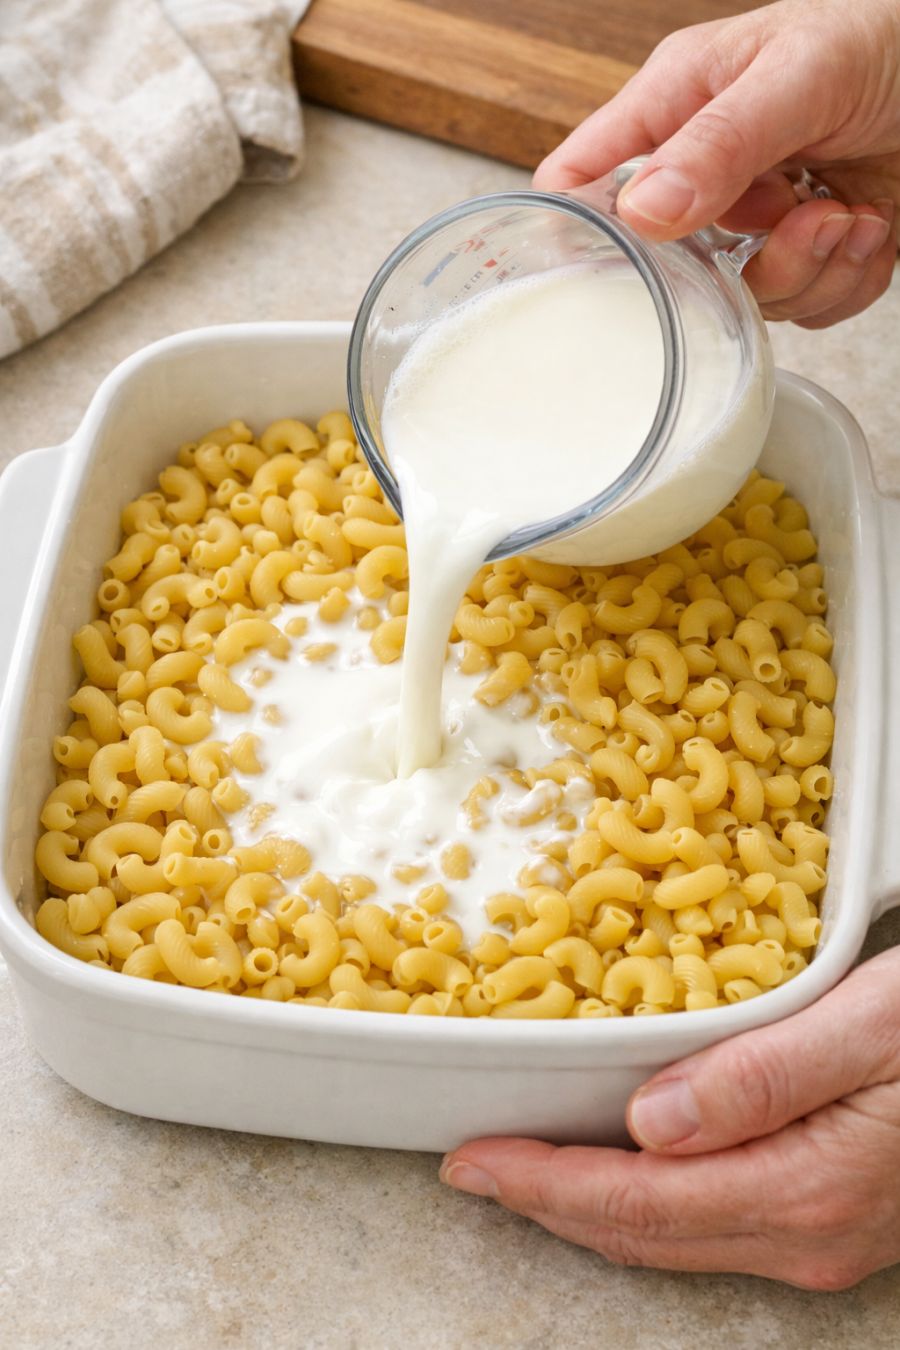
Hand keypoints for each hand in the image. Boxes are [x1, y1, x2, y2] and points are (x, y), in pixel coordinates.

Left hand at [440, 947, 899, 1288]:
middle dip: (545, 1201)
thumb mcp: (872, 1026)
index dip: (540, 1184)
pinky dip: (644, 1200)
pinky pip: (709, 1224)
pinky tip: (621, 1164)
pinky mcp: (831, 1218)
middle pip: (640, 1234)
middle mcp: (805, 1236)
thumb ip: (762, 1077)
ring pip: (671, 1237)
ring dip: (589, 1204)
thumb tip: (647, 1123)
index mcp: (802, 1191)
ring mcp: (821, 1239)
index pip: (633, 1205)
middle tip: (472, 1165)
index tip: (469, 1160)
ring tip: (524, 1165)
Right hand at [534, 0, 899, 327]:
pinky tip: (871, 224)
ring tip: (851, 214)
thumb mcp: (798, 74)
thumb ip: (719, 143)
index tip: (621, 267)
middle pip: (673, 269)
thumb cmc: (887, 39)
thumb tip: (643, 211)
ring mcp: (759, 219)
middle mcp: (709, 171)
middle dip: (748, 262)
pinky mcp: (810, 253)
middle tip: (800, 214)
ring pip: (747, 299)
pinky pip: (805, 309)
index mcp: (676, 108)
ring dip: (812, 269)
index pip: (583, 181)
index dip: (584, 232)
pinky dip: (847, 280)